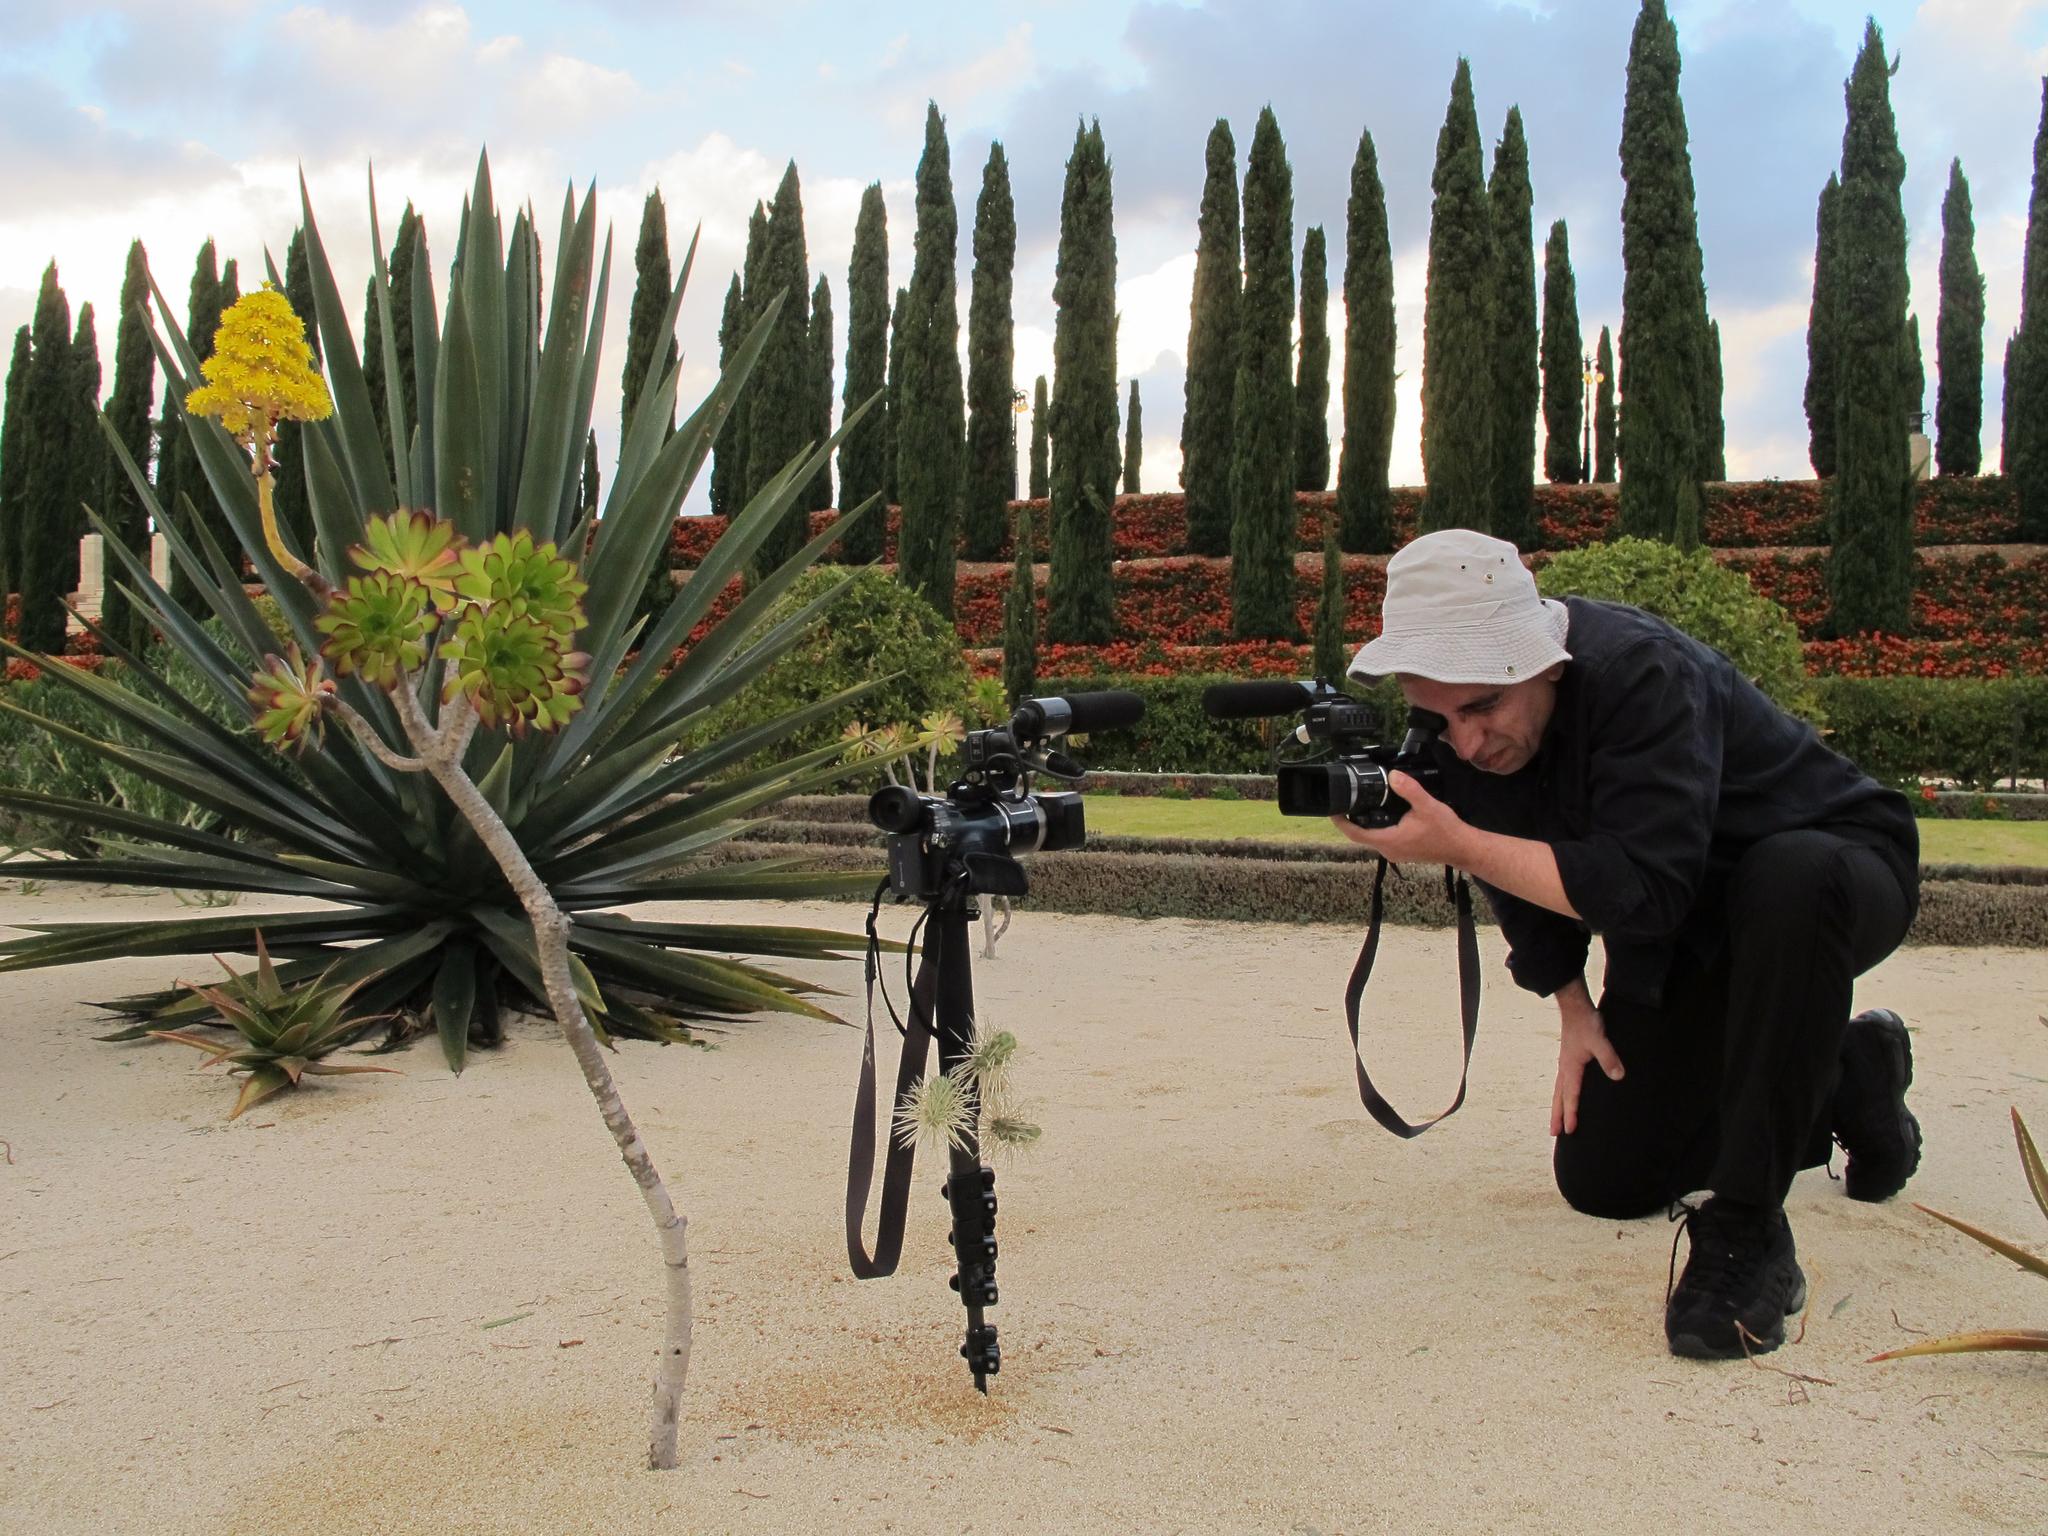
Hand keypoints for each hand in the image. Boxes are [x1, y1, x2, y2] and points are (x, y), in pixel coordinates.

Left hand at [1326, 770, 1471, 867]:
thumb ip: (1409, 789)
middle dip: (1351, 820)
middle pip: (1360, 835)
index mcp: (1389, 841)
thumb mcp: (1427, 806)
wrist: (1462, 847)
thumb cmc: (1446, 830)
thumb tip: (1393, 775)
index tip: (1332, 809)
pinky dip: (1376, 827)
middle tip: (1345, 801)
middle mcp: (1388, 850)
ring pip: (1372, 837)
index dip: (1340, 822)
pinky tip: (1380, 814)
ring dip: (1364, 824)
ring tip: (1359, 804)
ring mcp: (1395, 853)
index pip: (1355, 833)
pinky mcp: (1402, 851)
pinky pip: (1382, 839)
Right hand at [1550, 988, 1623, 1136]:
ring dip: (1557, 1106)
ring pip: (1558, 1090)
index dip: (1571, 1114)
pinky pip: (1562, 1082)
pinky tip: (1564, 1094)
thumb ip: (1609, 1059)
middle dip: (1557, 1116)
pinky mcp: (1568, 1058)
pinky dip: (1561, 1093)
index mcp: (1571, 1068)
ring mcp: (1565, 1063)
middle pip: (1559, 1097)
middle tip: (1554, 1133)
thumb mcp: (1600, 1041)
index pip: (1571, 1096)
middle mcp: (1565, 1068)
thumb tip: (1618, 1076)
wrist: (1574, 1007)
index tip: (1570, 1130)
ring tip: (1555, 1119)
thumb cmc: (1586, 1023)